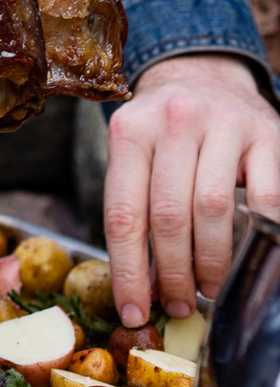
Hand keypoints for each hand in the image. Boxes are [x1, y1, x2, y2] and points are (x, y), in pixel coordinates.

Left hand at [104, 53, 279, 323]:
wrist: (204, 74)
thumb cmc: (165, 132)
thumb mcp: (137, 156)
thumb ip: (137, 212)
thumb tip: (145, 290)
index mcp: (130, 129)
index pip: (123, 213)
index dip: (128, 272)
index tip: (134, 312)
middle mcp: (173, 120)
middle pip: (167, 215)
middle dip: (173, 273)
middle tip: (179, 304)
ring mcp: (221, 123)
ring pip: (212, 209)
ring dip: (210, 263)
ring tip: (208, 289)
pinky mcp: (264, 133)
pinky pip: (265, 199)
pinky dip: (258, 237)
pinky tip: (250, 260)